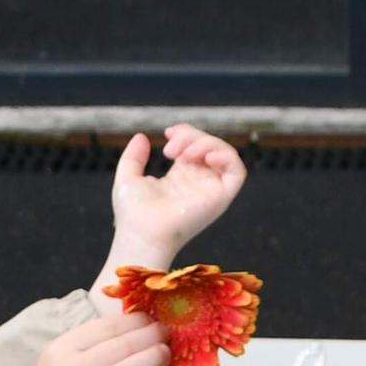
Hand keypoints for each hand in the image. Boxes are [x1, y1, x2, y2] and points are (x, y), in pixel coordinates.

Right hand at [0, 312, 172, 365]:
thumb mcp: (60, 362)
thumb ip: (91, 347)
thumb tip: (136, 330)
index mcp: (62, 350)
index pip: (107, 327)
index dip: (136, 320)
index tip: (153, 319)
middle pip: (120, 347)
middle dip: (150, 336)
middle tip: (167, 332)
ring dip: (152, 360)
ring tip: (167, 354)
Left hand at [104, 124, 245, 274]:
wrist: (141, 233)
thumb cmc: (133, 214)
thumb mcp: (128, 176)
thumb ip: (134, 157)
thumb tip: (143, 137)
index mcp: (181, 178)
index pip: (195, 146)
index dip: (186, 133)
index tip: (168, 134)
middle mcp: (199, 183)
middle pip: (210, 146)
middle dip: (192, 136)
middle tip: (170, 149)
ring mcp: (210, 190)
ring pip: (225, 154)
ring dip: (208, 143)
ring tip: (184, 153)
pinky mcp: (220, 198)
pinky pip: (237, 172)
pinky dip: (226, 156)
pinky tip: (205, 157)